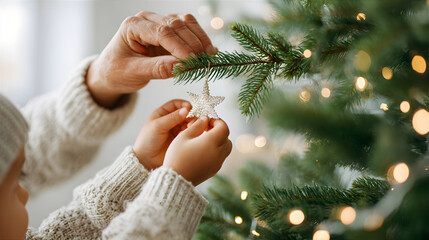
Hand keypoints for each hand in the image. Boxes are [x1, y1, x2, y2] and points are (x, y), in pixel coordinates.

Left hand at [86, 11, 215, 107]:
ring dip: (199, 38)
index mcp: (133, 26)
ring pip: (185, 23)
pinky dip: (199, 39)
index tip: (192, 61)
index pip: (162, 32)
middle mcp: (147, 19)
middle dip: (192, 43)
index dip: (179, 46)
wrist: (112, 72)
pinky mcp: (169, 30)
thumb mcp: (133, 73)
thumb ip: (156, 69)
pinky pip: (188, 29)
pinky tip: (209, 51)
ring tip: (210, 55)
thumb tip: (180, 67)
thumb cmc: (117, 71)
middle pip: (176, 24)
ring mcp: (159, 22)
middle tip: (204, 61)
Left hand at [133, 100, 191, 170]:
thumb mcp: (158, 126)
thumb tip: (186, 109)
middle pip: (185, 113)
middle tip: (192, 120)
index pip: (176, 104)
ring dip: (192, 123)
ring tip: (191, 127)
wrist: (147, 160)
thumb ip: (172, 118)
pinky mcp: (181, 139)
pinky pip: (190, 132)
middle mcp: (171, 120)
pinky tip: (192, 133)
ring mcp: (176, 130)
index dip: (183, 105)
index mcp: (162, 114)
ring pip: (189, 122)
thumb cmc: (147, 141)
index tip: (189, 108)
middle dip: (190, 115)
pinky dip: (193, 131)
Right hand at [164, 117, 232, 185]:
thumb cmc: (177, 156)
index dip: (217, 121)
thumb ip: (197, 125)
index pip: (224, 127)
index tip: (207, 121)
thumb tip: (205, 119)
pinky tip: (203, 150)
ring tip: (205, 140)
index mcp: (211, 142)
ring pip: (226, 148)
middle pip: (227, 137)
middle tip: (206, 129)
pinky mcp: (214, 170)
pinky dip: (216, 151)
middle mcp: (218, 152)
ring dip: (219, 141)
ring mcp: (218, 163)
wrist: (175, 179)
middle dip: (219, 131)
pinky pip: (220, 157)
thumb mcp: (184, 136)